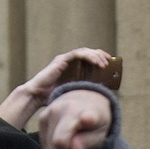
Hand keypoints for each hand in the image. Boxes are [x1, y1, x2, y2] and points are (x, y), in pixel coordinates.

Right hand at [0, 48, 114, 128]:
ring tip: (104, 63)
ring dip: (96, 56)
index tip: (111, 64)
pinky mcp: (61, 60)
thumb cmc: (55, 96)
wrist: (38, 96)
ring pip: (85, 52)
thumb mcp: (75, 93)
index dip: (101, 59)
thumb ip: (84, 90)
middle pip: (89, 53)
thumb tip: (101, 96)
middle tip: (111, 61)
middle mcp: (70, 61)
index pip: (90, 59)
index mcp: (74, 68)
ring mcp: (66, 59)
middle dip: (101, 55)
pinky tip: (96, 63)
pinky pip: (77, 54)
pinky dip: (88, 57)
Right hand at [38, 89, 112, 148]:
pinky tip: (65, 146)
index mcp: (81, 110)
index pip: (82, 119)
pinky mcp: (41, 120)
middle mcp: (61, 108)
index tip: (87, 119)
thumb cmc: (95, 121)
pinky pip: (46, 148)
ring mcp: (48, 113)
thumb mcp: (99, 133)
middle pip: (59, 144)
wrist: (84, 101)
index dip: (85, 119)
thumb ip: (87, 141)